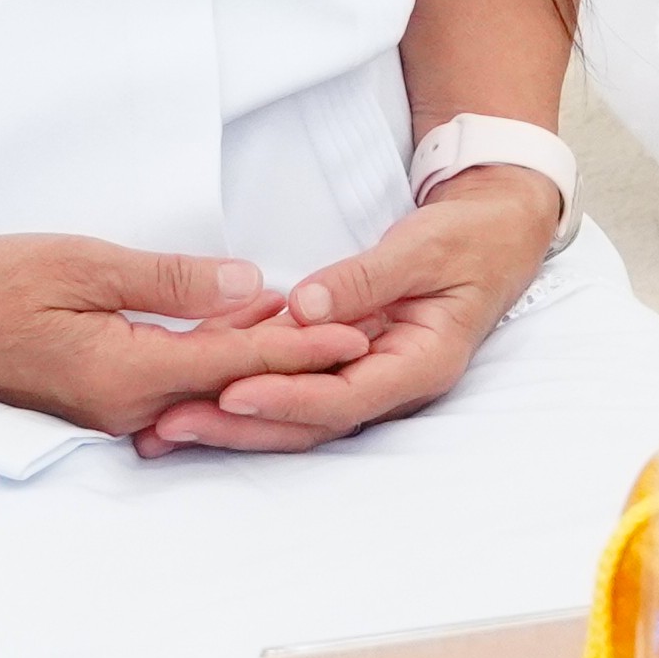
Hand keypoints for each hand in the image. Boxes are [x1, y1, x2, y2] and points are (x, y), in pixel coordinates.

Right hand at [0, 234, 363, 438]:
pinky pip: (172, 390)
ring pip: (204, 391)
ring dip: (258, 368)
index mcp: (127, 374)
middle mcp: (125, 408)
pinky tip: (240, 340)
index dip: (302, 347)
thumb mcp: (82, 265)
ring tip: (322, 342)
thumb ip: (168, 281)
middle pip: (231, 386)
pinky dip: (214, 367)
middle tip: (364, 341)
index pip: (237, 362)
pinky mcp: (93, 405)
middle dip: (297, 365)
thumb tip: (247, 286)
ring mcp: (107, 413)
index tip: (358, 336)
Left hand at [127, 172, 559, 454]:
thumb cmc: (470, 238)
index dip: (286, 399)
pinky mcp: (348, 362)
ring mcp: (370, 378)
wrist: (495, 231)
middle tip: (170, 425)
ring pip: (295, 412)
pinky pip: (294, 382)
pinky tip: (192, 385)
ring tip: (163, 425)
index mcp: (422, 363)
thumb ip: (365, 278)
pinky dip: (246, 385)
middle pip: (309, 421)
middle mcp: (393, 384)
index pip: (345, 397)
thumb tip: (304, 307)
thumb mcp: (424, 247)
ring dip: (231, 419)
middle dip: (238, 426)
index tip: (231, 392)